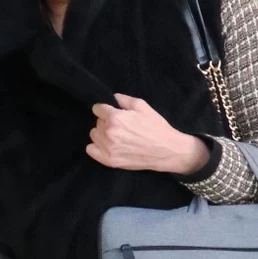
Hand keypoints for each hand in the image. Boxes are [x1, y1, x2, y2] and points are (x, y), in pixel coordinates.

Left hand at [88, 94, 208, 175]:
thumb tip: (112, 98)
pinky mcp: (109, 161)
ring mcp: (108, 148)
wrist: (166, 150)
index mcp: (115, 118)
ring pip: (94, 135)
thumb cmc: (156, 127)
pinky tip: (107, 146)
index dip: (105, 109)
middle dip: (105, 122)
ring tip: (115, 136)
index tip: (111, 113)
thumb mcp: (142, 106)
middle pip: (97, 122)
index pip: (97, 109)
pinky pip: (91, 150)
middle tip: (120, 126)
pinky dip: (96, 147)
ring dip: (101, 134)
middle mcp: (109, 133)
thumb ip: (124, 99)